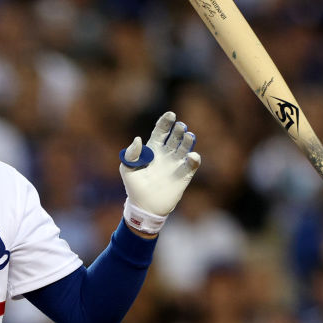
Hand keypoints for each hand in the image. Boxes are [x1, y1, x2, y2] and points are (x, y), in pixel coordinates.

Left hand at [119, 111, 200, 234]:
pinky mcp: (184, 175)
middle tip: (180, 127)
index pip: (161, 131)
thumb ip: (131, 154)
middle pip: (175, 136)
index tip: (171, 115)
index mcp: (153, 149)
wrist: (144, 207)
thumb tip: (138, 139)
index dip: (166, 122)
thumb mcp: (127, 169)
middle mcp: (166, 154)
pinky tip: (191, 156)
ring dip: (188, 140)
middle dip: (179, 130)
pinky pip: (192, 164)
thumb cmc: (134, 187)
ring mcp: (176, 164)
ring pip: (186, 147)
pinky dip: (194, 159)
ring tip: (188, 136)